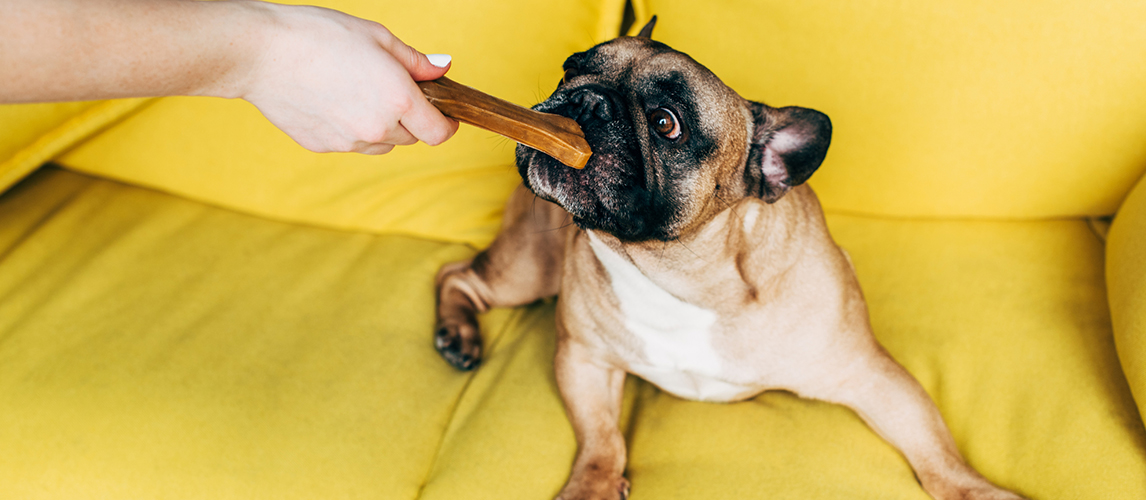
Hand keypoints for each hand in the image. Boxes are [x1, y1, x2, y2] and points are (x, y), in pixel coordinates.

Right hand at [238, 3, 458, 153]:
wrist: (261, 53)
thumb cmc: (320, 35)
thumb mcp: (377, 37)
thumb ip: (416, 60)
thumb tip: (443, 69)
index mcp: (399, 100)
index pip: (439, 133)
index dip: (446, 124)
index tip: (445, 114)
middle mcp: (378, 128)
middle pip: (411, 138)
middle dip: (410, 118)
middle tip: (390, 88)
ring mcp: (349, 142)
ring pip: (381, 144)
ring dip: (382, 126)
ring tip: (357, 91)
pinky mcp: (324, 147)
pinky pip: (351, 143)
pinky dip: (351, 128)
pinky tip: (331, 99)